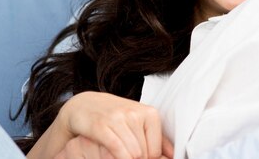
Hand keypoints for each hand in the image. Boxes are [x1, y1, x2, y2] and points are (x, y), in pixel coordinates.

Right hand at [59, 91, 173, 158]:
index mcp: (149, 113)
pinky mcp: (101, 125)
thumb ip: (157, 139)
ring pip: (132, 154)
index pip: (156, 151)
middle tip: (126, 155)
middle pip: (143, 154)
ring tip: (118, 155)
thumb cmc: (115, 116)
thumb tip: (173, 155)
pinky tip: (112, 156)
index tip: (138, 155)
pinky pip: (117, 149)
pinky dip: (117, 158)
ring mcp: (118, 118)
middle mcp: (135, 113)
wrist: (85, 105)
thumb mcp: (138, 123)